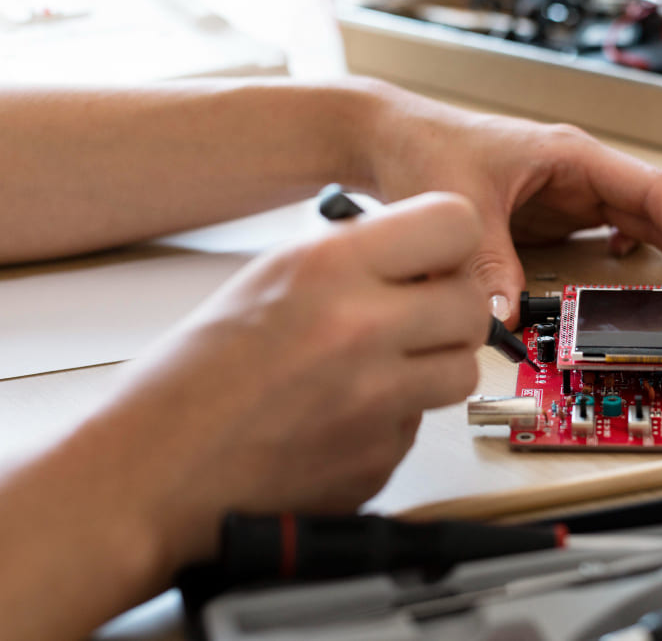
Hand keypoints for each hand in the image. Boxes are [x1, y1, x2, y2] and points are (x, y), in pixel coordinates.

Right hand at [84, 192, 489, 566]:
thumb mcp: (267, 281)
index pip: (456, 224)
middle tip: (419, 318)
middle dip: (450, 311)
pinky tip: (344, 418)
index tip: (441, 258)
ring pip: (462, 371)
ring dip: (433, 368)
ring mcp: (378, 403)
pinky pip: (419, 427)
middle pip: (471, 306)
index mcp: (329, 270)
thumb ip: (350, 261)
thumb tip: (413, 258)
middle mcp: (364, 331)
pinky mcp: (380, 460)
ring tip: (381, 371)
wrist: (153, 474)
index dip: (453, 242)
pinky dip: (392, 420)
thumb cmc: (188, 382)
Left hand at [366, 87, 661, 324]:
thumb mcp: (463, 211)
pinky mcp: (552, 213)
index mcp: (571, 157)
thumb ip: (489, 267)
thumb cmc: (428, 150)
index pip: (652, 193)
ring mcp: (568, 193)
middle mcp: (578, 173)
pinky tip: (629, 278)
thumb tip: (508, 324)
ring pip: (639, 223)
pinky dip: (631, 255)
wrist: (392, 140)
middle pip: (658, 211)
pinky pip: (607, 232)